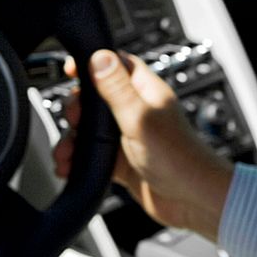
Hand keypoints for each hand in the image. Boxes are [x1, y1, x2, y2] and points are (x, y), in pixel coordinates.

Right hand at [53, 49, 233, 240]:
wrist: (191, 200)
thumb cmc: (178, 157)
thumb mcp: (140, 118)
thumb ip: (117, 89)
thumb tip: (100, 56)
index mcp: (145, 92)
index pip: (117, 65)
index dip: (94, 63)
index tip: (71, 69)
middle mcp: (136, 111)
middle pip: (96, 97)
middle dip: (77, 107)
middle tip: (75, 119)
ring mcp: (127, 136)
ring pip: (90, 129)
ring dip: (73, 138)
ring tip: (66, 152)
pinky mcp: (121, 161)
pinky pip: (92, 154)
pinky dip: (77, 160)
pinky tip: (69, 166)